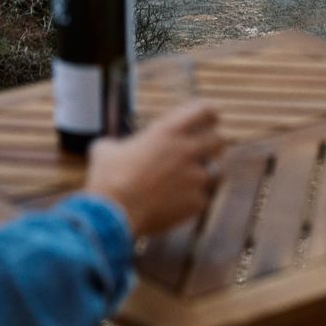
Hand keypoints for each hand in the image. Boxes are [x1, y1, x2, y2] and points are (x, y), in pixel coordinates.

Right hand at [83, 101, 223, 237]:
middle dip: (212, 145)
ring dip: (202, 175)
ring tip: (186, 183)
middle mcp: (187, 151)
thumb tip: (111, 148)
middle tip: (200, 152)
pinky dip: (192, 202)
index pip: (205, 111)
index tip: (207, 120)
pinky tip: (176, 205)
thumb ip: (117, 144)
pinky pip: (202, 199)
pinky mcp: (196, 203)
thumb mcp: (105, 149)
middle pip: (219, 141)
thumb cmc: (108, 178)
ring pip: (214, 172)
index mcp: (168, 131)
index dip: (208, 114)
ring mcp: (195, 178)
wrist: (113, 214)